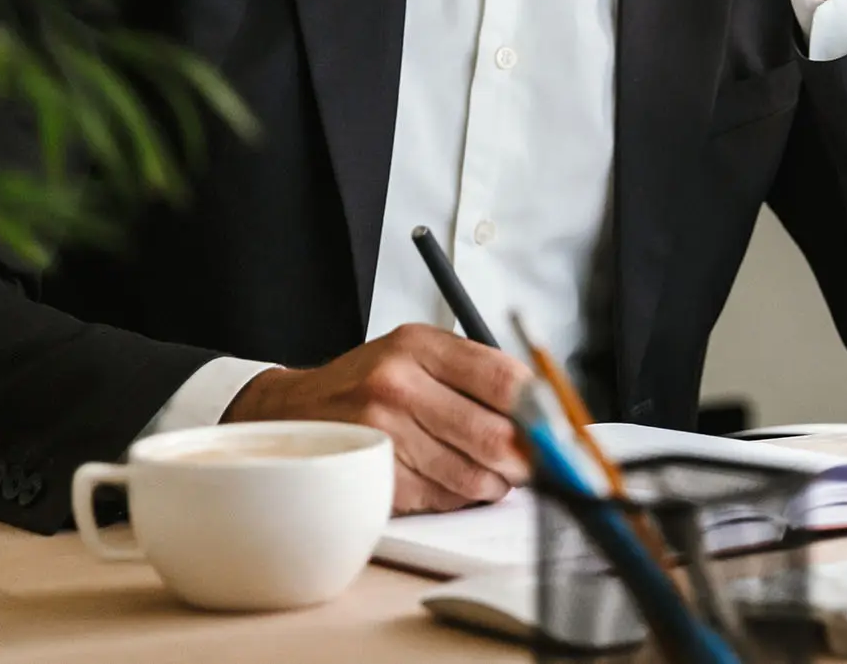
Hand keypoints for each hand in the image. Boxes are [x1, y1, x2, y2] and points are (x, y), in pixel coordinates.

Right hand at [223, 324, 529, 513]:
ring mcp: (381, 434)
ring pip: (472, 476)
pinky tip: (448, 481)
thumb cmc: (367, 384)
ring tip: (489, 472)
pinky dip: (458, 498)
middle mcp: (396, 384)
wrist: (292, 414)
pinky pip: (442, 500)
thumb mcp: (416, 353)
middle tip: (533, 461)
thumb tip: (544, 409)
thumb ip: (475, 373)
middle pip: (493, 435)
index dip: (540, 407)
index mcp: (417, 345)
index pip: (503, 377)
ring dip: (494, 483)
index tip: (555, 422)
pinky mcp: (372, 477)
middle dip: (525, 457)